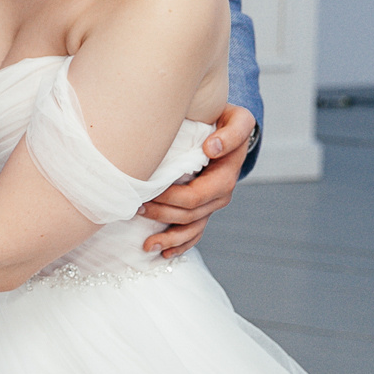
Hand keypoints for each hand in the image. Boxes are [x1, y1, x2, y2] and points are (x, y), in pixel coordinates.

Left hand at [140, 105, 253, 257]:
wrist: (229, 128)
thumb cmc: (228, 121)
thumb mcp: (238, 120)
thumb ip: (231, 133)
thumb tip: (211, 149)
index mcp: (225, 177)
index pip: (195, 196)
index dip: (170, 198)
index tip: (148, 191)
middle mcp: (221, 195)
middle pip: (188, 215)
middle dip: (161, 215)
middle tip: (135, 207)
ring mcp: (212, 203)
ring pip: (191, 229)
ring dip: (169, 239)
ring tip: (146, 244)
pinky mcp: (205, 207)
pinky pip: (195, 232)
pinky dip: (181, 245)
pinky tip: (165, 254)